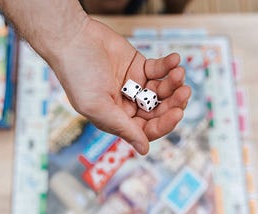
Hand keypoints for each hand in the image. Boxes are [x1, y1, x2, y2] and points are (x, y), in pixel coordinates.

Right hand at [49, 17, 190, 154]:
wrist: (72, 39)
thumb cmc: (78, 74)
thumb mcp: (97, 106)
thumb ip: (123, 127)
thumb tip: (144, 150)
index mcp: (117, 119)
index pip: (147, 129)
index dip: (164, 124)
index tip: (176, 113)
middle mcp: (128, 104)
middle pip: (159, 111)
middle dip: (174, 103)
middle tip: (184, 91)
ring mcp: (135, 85)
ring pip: (163, 91)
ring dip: (174, 84)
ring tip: (178, 73)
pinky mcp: (139, 66)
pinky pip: (159, 70)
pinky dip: (169, 66)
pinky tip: (174, 59)